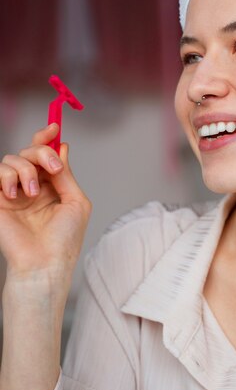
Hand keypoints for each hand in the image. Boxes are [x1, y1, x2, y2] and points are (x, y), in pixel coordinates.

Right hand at [0, 123, 90, 288]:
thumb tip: (61, 146)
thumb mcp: (75, 201)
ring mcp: (13, 193)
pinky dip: (6, 178)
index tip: (54, 126)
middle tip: (52, 168)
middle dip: (41, 152)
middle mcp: (32, 187)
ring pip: (12, 159)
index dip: (47, 138)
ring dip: (25, 169)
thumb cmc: (64, 239)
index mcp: (52, 186)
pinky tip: (14, 195)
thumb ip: (66, 173)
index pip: (45, 155)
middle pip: (29, 151)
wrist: (44, 263)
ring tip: (31, 192)